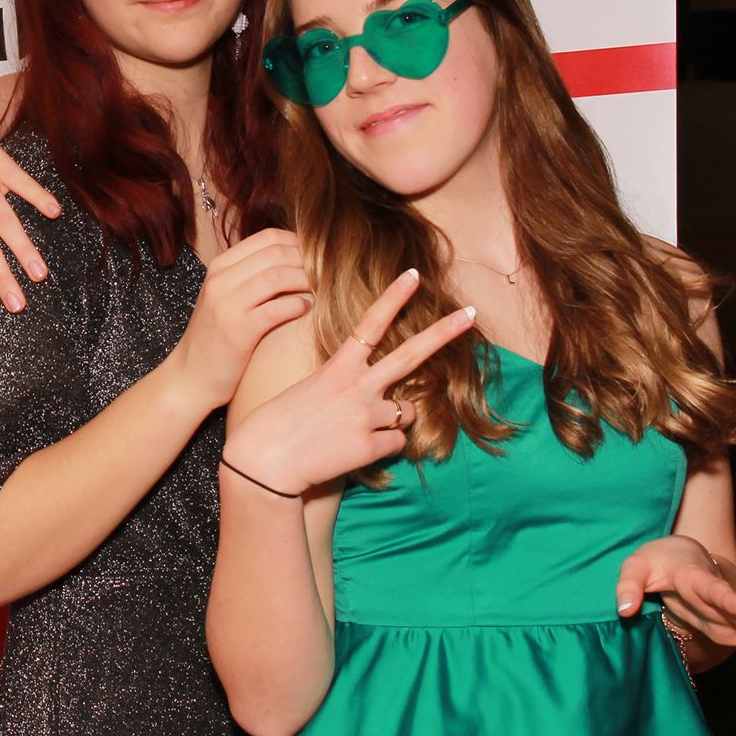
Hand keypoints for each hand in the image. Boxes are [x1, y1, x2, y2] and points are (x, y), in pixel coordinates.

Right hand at [168, 229, 311, 406]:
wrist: (189, 377)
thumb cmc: (215, 338)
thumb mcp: (225, 297)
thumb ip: (251, 276)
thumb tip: (294, 259)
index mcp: (219, 267)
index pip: (268, 238)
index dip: (299, 243)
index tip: (317, 257)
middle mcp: (220, 281)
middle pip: (276, 253)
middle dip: (307, 260)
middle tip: (327, 274)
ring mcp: (226, 305)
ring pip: (277, 277)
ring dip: (306, 281)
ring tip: (320, 290)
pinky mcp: (237, 331)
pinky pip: (277, 308)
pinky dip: (298, 305)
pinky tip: (306, 309)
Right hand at [225, 270, 474, 493]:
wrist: (264, 460)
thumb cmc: (277, 423)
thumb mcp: (307, 388)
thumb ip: (342, 384)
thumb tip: (375, 396)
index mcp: (337, 368)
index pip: (370, 324)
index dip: (394, 298)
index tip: (414, 275)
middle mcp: (357, 387)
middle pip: (410, 355)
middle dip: (444, 333)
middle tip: (471, 313)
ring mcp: (366, 416)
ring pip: (407, 411)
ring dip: (396, 418)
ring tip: (363, 427)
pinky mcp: (369, 446)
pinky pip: (396, 444)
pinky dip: (383, 447)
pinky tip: (356, 450)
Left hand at [615, 535, 735, 670]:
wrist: (677, 555)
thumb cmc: (655, 562)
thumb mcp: (634, 568)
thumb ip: (627, 587)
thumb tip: (624, 611)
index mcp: (695, 579)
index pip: (714, 590)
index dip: (729, 600)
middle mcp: (719, 596)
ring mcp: (729, 611)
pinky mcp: (732, 624)